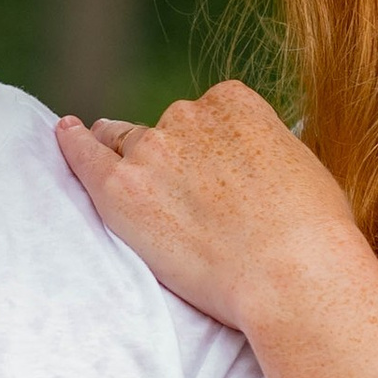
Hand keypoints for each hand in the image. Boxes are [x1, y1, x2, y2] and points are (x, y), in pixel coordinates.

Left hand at [55, 78, 367, 335]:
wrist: (292, 275)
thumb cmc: (314, 235)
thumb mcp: (301, 170)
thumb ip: (268, 154)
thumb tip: (260, 166)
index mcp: (235, 102)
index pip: (206, 114)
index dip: (206, 147)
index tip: (212, 174)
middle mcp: (189, 114)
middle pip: (165, 129)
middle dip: (169, 157)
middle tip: (180, 198)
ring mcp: (152, 148)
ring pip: (123, 142)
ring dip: (121, 154)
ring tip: (118, 171)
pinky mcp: (120, 187)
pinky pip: (84, 155)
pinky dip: (71, 143)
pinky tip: (63, 134)